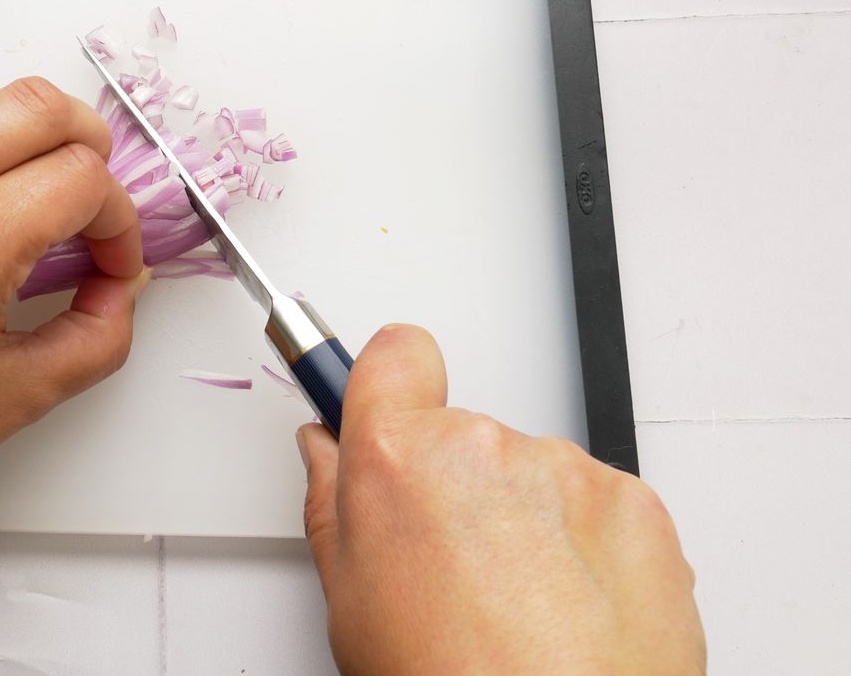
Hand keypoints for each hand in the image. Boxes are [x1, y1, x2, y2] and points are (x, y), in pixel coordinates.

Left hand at [0, 77, 146, 541]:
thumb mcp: (19, 397)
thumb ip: (97, 334)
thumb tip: (121, 282)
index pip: (82, 178)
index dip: (119, 222)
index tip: (111, 267)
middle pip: (40, 106)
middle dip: (91, 147)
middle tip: (94, 208)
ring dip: (34, 128)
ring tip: (46, 189)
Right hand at [299, 324, 705, 675]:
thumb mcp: (348, 603)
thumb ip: (333, 504)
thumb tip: (327, 455)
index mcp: (399, 458)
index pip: (396, 353)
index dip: (390, 379)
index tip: (386, 395)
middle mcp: (483, 445)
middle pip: (464, 433)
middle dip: (457, 485)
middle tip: (454, 568)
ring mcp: (567, 471)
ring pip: (533, 473)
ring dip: (526, 521)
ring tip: (520, 608)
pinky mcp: (636, 503)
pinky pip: (597, 504)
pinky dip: (587, 546)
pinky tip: (570, 611)